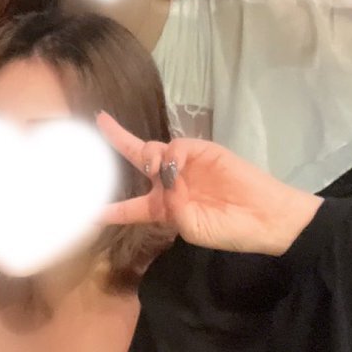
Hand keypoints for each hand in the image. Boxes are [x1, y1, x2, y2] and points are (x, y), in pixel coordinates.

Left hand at [95, 112, 321, 256]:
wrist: (265, 217)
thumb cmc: (228, 230)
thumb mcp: (191, 228)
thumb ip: (171, 207)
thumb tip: (165, 180)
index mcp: (163, 208)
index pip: (129, 208)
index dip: (108, 209)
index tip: (86, 209)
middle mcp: (169, 183)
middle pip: (137, 158)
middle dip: (118, 140)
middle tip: (101, 122)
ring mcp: (186, 165)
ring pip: (153, 150)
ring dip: (148, 156)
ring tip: (156, 170)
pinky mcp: (204, 151)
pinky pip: (177, 146)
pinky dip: (171, 154)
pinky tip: (175, 166)